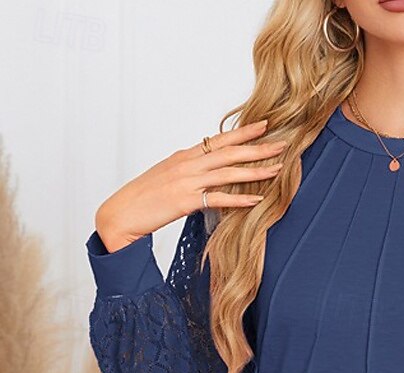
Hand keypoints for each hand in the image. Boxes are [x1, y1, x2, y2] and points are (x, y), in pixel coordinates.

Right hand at [94, 118, 287, 251]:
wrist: (120, 214)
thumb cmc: (143, 198)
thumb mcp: (168, 178)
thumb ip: (190, 172)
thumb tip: (208, 173)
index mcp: (184, 156)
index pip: (219, 140)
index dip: (243, 132)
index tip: (264, 126)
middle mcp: (187, 164)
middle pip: (229, 151)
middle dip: (258, 146)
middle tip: (282, 143)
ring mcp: (187, 181)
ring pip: (228, 172)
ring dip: (255, 170)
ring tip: (278, 168)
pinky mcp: (186, 201)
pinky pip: (218, 198)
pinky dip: (239, 199)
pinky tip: (257, 199)